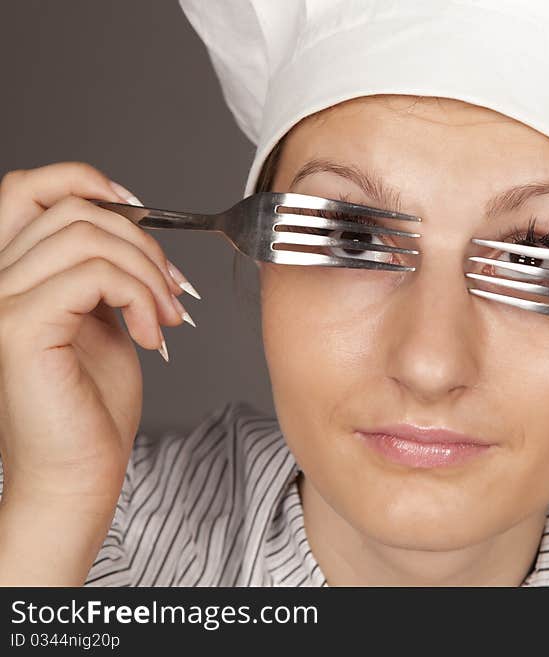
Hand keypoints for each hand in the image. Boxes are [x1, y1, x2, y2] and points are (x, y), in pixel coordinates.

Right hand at [0, 162, 192, 583]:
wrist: (78, 473)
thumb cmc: (91, 407)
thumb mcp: (101, 320)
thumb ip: (101, 272)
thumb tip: (134, 230)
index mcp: (8, 274)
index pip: (27, 189)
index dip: (86, 181)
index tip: (141, 210)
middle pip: (72, 209)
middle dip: (142, 242)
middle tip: (172, 291)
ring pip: (88, 237)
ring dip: (148, 273)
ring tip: (166, 318)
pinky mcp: (19, 327)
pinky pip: (94, 274)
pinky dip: (139, 295)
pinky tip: (151, 335)